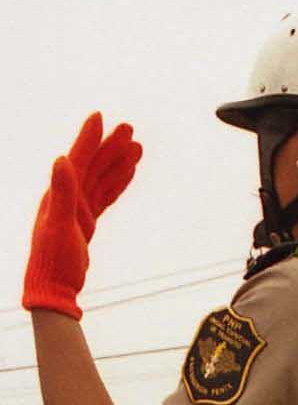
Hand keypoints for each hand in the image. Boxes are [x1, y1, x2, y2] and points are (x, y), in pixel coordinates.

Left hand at [23, 113, 142, 319]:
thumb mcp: (58, 225)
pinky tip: (129, 173)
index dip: (88, 138)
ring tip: (138, 148)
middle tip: (130, 129)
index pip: (77, 159)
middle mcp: (67, 196)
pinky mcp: (86, 222)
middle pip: (93, 165)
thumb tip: (61, 160)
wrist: (53, 288)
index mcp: (59, 194)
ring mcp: (78, 209)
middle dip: (110, 146)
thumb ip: (61, 193)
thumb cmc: (52, 260)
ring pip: (101, 179)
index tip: (100, 116)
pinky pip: (105, 196)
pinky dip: (117, 184)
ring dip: (118, 162)